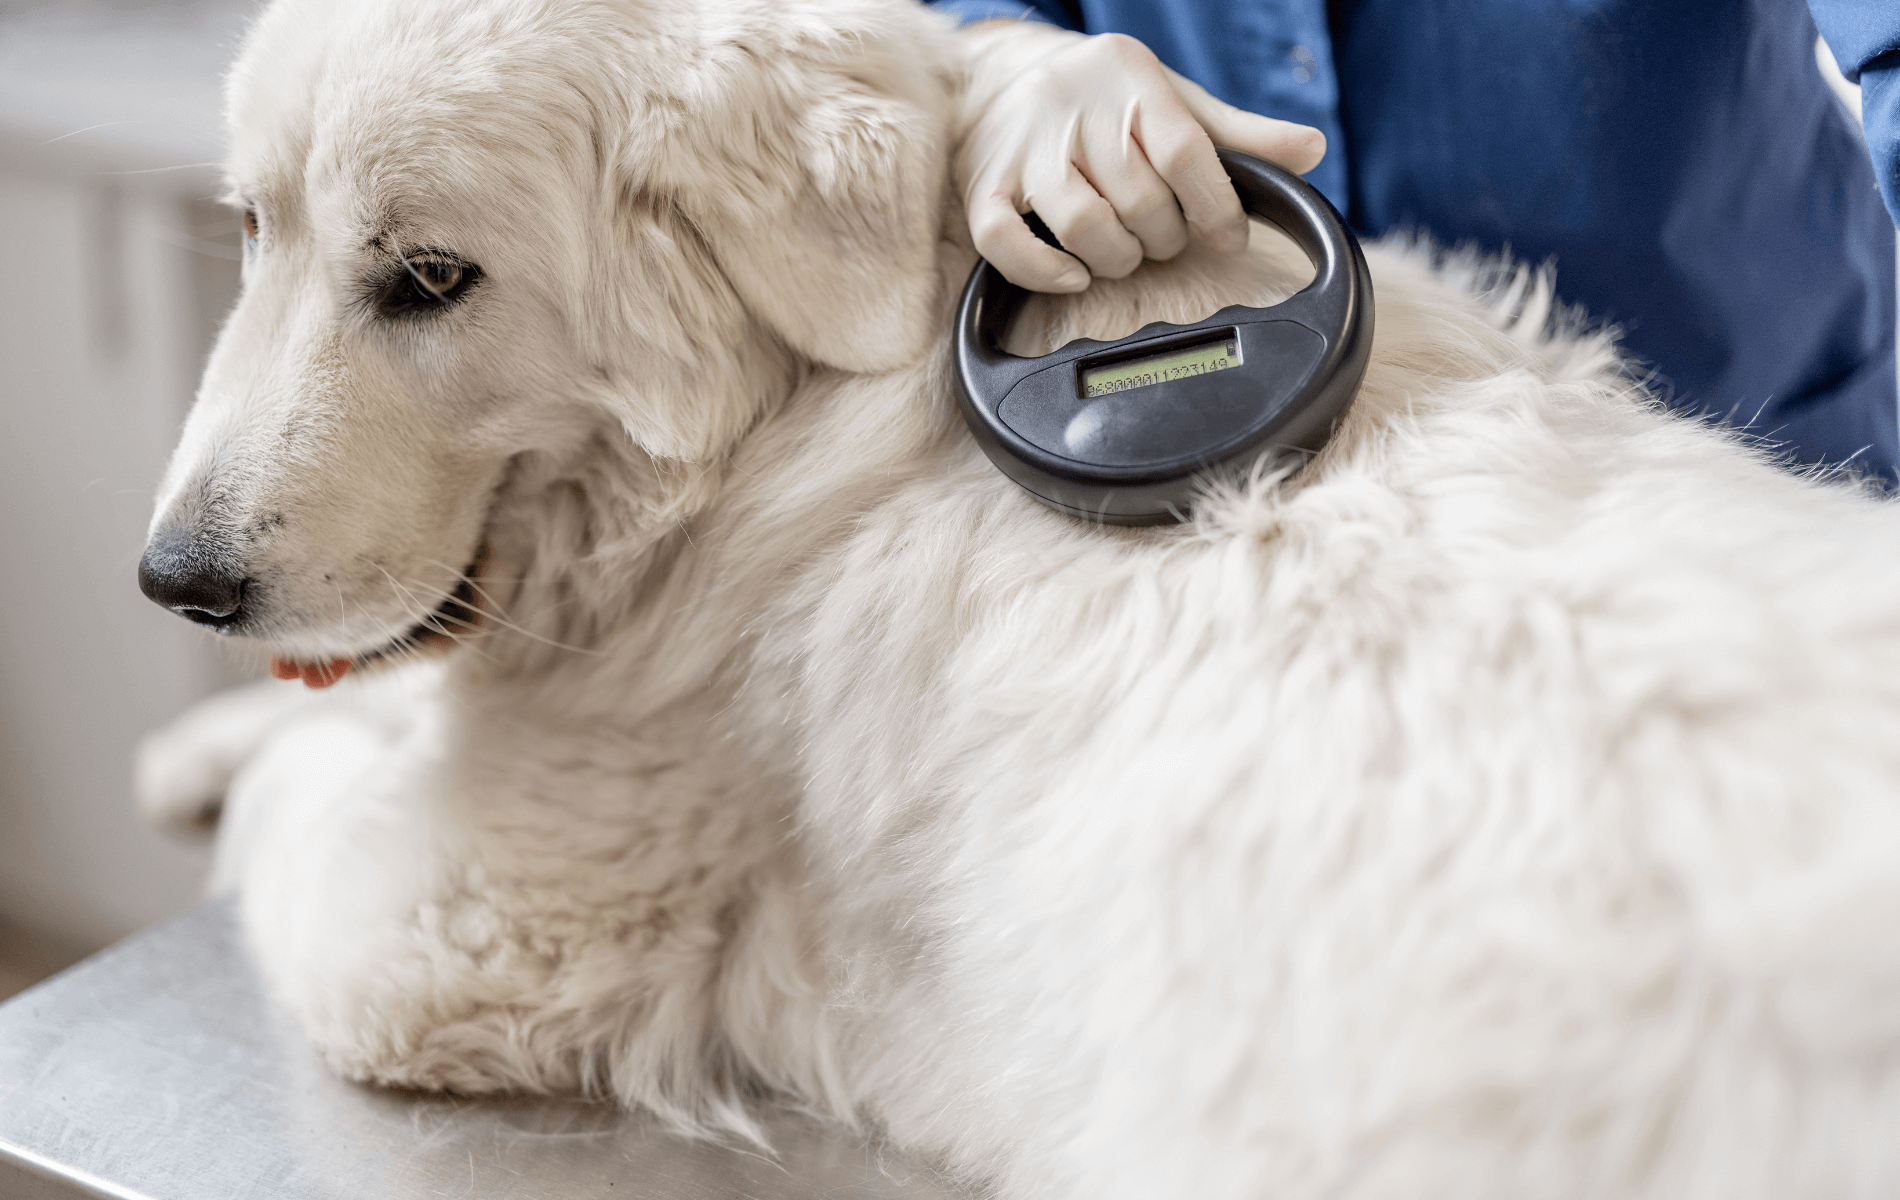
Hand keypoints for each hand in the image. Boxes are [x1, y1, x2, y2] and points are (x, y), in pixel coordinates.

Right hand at [955, 22, 1326, 292]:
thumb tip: (1311, 152)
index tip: (1228, 236)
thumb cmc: (1103, 98)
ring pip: (1083, 226)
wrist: (1001, 73)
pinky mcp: (982, 186)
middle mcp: (1073, 109)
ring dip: (1117, 258)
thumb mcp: (1174, 100)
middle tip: (1166, 238)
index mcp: (1130, 79)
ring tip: (1125, 251)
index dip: (1217, 208)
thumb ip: (1238, 133)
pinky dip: (1045, 271)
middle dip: (1166, 236)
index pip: (1186, 154)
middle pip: (1140, 200)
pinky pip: (1007, 242)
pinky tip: (1074, 274)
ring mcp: (1024, 150)